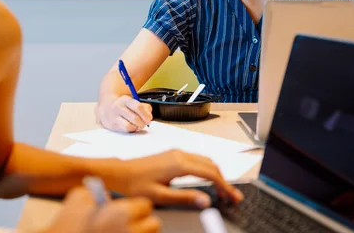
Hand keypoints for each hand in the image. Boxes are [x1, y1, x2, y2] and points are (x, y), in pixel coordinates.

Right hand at [44, 186, 160, 232]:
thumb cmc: (67, 225)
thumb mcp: (77, 198)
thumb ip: (96, 192)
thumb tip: (106, 196)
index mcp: (122, 214)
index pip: (146, 206)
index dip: (136, 207)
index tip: (128, 210)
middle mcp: (131, 232)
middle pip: (154, 225)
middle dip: (143, 224)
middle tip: (128, 225)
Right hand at [98, 95, 152, 132]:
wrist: (106, 108)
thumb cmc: (124, 106)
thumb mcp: (133, 102)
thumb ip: (144, 107)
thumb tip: (149, 116)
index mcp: (125, 99)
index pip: (138, 107)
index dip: (145, 115)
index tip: (149, 119)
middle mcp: (118, 107)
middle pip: (134, 118)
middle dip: (142, 123)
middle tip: (144, 124)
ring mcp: (114, 117)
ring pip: (129, 126)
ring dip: (136, 127)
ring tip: (137, 126)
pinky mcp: (112, 125)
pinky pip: (125, 130)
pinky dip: (131, 130)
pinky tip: (132, 127)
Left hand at [106, 150, 243, 208]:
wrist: (120, 173)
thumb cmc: (135, 184)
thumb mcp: (160, 195)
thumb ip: (185, 197)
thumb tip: (205, 200)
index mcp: (179, 163)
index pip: (210, 173)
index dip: (225, 186)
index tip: (233, 197)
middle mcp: (179, 154)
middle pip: (211, 165)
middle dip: (224, 180)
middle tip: (231, 196)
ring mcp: (176, 152)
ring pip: (204, 160)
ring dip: (216, 174)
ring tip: (222, 190)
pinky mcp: (172, 154)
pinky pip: (196, 159)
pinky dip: (206, 169)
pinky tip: (207, 180)